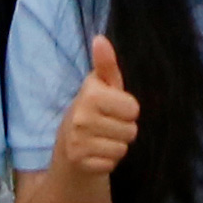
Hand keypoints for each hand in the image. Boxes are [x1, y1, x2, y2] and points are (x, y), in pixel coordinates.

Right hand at [54, 34, 140, 179]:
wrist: (68, 145)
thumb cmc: (93, 110)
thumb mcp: (102, 86)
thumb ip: (106, 64)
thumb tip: (101, 39)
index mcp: (90, 95)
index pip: (133, 109)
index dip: (128, 110)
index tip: (113, 109)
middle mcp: (80, 118)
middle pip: (131, 130)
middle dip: (123, 129)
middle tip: (107, 126)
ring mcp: (78, 142)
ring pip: (122, 148)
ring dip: (116, 145)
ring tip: (102, 139)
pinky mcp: (80, 162)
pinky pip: (112, 163)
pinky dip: (108, 160)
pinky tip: (97, 153)